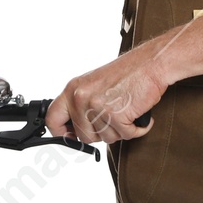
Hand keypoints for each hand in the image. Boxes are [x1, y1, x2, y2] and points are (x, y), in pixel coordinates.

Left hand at [46, 49, 166, 144]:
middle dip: (101, 132)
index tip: (70, 137)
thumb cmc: (127, 73)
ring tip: (126, 110)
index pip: (52, 119)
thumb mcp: (93, 85)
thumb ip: (80, 105)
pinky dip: (136, 129)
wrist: (150, 64)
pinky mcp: (115, 115)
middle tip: (114, 118)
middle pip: (84, 136)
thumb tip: (73, 130)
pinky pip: (125, 135)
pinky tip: (137, 114)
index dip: (60, 133)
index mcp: (72, 90)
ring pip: (107, 138)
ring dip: (120, 129)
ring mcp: (97, 107)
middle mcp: (81, 98)